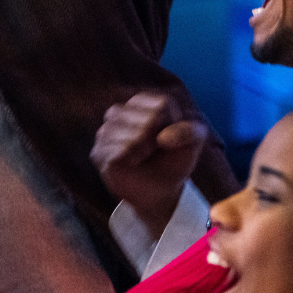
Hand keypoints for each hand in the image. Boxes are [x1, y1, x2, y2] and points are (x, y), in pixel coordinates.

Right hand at [91, 91, 206, 232]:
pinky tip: (135, 162)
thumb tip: (161, 138)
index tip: (170, 137)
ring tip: (146, 155)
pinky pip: (116, 150)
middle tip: (156, 149)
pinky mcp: (98, 153)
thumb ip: (189, 131)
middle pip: (145, 117)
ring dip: (143, 147)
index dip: (172, 125)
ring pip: (128, 132)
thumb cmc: (173, 160)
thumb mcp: (193, 142)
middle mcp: (119, 113)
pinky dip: (131, 158)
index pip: (162, 105)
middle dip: (157, 136)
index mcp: (142, 103)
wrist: (160, 190)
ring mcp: (105, 132)